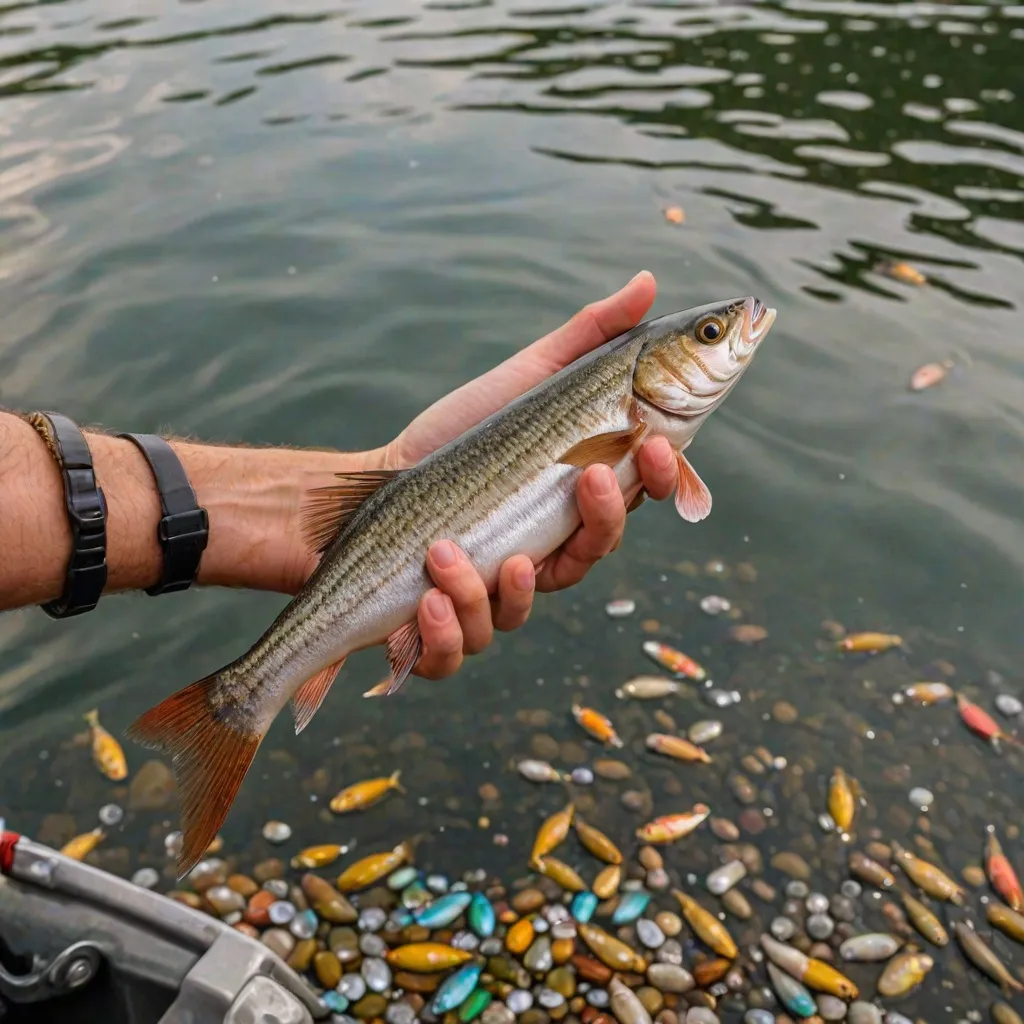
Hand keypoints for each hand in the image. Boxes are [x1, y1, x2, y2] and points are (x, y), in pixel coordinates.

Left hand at [379, 270, 679, 679]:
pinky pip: (457, 650)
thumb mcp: (523, 379)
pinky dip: (445, 630)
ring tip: (448, 549)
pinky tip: (426, 596)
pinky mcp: (441, 632)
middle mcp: (547, 556)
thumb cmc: (460, 438)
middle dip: (601, 519)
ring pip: (521, 609)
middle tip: (591, 473)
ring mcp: (495, 598)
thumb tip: (649, 279)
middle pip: (594, 554)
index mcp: (575, 504)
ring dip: (496, 585)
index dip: (657, 477)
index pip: (634, 498)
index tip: (653, 440)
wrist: (372, 484)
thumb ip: (588, 337)